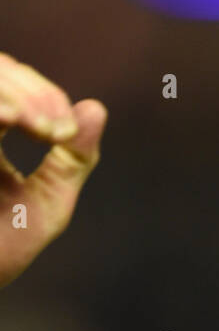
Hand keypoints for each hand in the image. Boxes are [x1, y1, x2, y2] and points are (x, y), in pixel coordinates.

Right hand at [0, 52, 107, 289]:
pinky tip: (9, 119)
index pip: (15, 84)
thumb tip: (97, 108)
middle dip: (31, 92)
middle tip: (56, 129)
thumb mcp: (47, 203)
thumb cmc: (1, 247)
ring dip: (13, 93)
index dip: (45, 96)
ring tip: (40, 127)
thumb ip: (73, 160)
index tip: (66, 133)